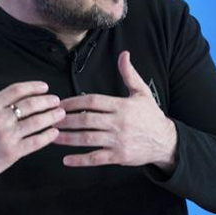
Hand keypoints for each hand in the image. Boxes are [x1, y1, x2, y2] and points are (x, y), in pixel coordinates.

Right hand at [0, 66, 64, 198]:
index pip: (16, 90)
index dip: (33, 87)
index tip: (44, 87)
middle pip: (30, 105)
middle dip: (47, 101)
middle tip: (56, 100)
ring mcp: (7, 136)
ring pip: (36, 122)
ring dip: (51, 116)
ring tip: (60, 113)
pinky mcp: (12, 153)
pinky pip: (35, 142)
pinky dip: (47, 136)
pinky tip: (54, 132)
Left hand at [54, 51, 176, 171]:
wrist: (166, 141)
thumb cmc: (151, 116)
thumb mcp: (142, 92)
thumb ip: (129, 74)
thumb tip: (124, 54)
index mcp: (122, 106)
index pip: (93, 101)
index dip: (74, 102)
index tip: (60, 103)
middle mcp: (119, 123)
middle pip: (87, 120)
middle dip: (66, 120)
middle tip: (50, 119)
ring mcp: (118, 141)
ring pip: (88, 139)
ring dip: (68, 138)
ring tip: (52, 136)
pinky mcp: (119, 156)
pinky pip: (96, 158)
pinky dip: (81, 160)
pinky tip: (66, 160)